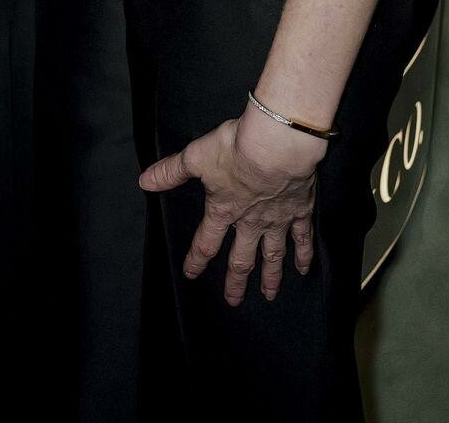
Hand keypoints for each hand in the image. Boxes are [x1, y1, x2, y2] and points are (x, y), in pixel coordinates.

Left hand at [139, 109, 324, 304]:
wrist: (276, 147)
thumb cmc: (234, 150)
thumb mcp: (195, 157)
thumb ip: (171, 171)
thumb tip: (144, 182)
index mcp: (224, 210)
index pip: (206, 242)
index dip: (197, 259)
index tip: (191, 274)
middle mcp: (250, 222)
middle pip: (241, 258)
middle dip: (235, 280)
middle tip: (233, 301)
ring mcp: (277, 219)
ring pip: (273, 255)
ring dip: (270, 276)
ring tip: (269, 295)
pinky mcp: (300, 211)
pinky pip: (302, 238)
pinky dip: (304, 255)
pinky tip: (304, 269)